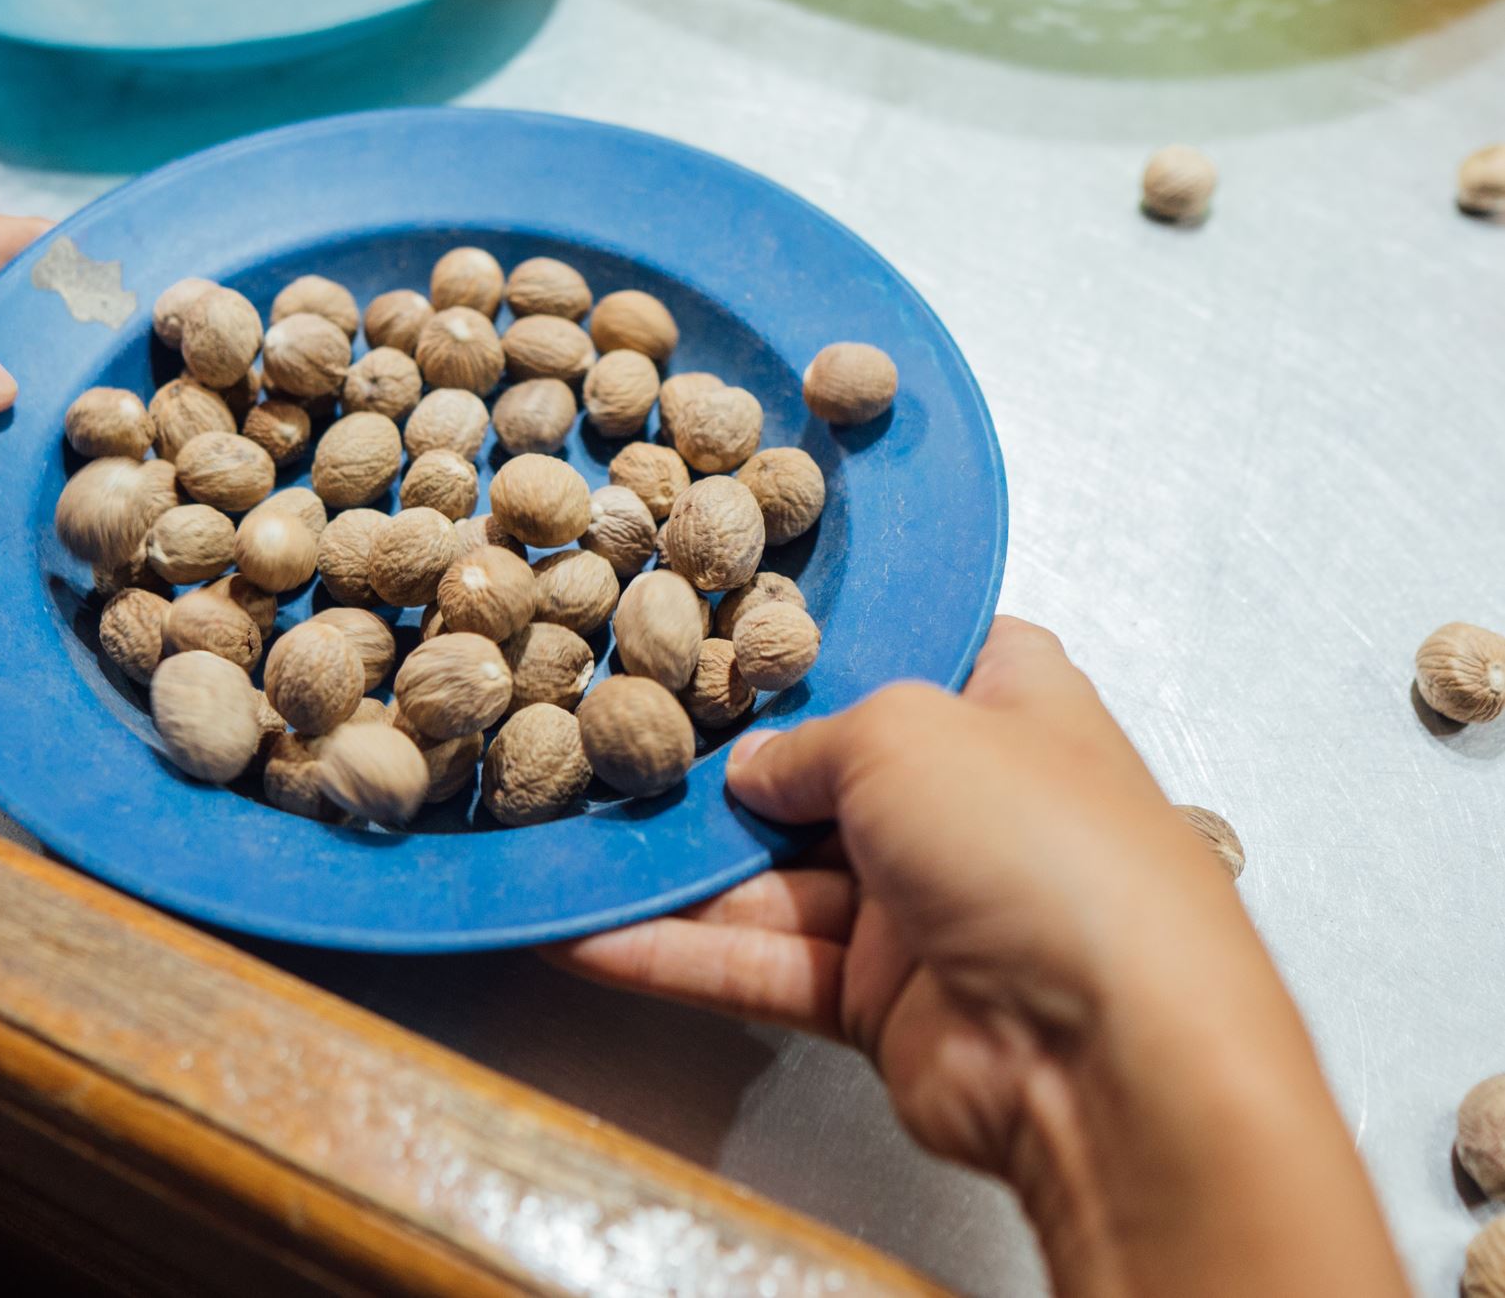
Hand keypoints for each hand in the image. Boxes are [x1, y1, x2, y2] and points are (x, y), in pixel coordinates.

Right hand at [549, 618, 1406, 1296]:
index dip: (817, 639)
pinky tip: (583, 935)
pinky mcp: (875, 998)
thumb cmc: (1042, 846)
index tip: (712, 622)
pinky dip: (674, 952)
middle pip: (815, 770)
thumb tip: (751, 769)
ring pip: (770, 876)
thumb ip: (811, 737)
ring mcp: (918, 904)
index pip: (906, 652)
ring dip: (671, 870)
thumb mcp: (909, 731)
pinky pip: (758, 962)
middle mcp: (964, 800)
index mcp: (1007, 705)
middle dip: (715, 763)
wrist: (1106, 1052)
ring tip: (567, 839)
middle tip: (605, 732)